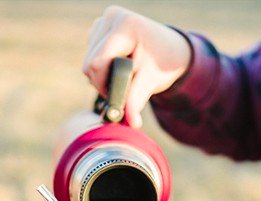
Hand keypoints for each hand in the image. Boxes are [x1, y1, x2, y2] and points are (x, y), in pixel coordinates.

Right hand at [83, 6, 191, 126]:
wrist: (172, 50)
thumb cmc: (163, 63)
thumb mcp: (151, 81)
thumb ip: (137, 101)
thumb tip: (132, 123)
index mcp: (125, 26)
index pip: (97, 62)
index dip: (104, 85)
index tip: (119, 96)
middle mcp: (111, 17)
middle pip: (89, 62)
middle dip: (103, 82)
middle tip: (123, 89)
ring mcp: (104, 20)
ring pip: (88, 59)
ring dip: (102, 75)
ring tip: (123, 77)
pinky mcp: (100, 27)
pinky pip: (90, 53)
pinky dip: (101, 66)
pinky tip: (118, 65)